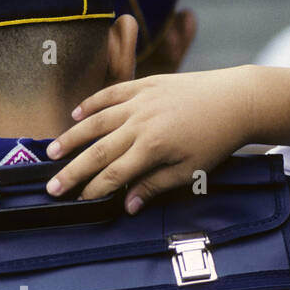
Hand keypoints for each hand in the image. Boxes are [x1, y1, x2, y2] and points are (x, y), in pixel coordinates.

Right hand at [46, 67, 256, 211]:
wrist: (237, 100)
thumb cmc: (216, 139)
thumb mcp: (189, 171)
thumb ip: (155, 186)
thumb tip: (128, 206)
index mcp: (152, 148)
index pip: (114, 174)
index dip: (93, 189)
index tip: (78, 200)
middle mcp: (141, 123)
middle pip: (98, 151)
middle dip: (73, 171)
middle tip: (52, 186)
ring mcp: (141, 101)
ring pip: (97, 121)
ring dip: (72, 138)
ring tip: (52, 152)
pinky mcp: (146, 84)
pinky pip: (112, 94)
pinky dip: (92, 104)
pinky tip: (76, 114)